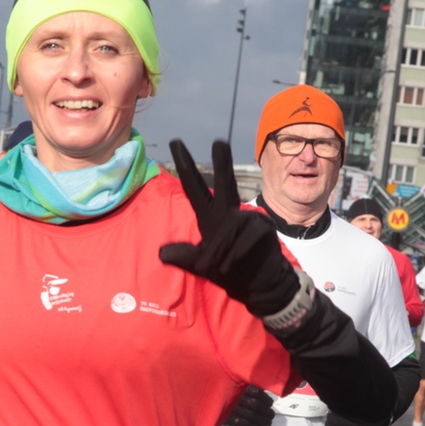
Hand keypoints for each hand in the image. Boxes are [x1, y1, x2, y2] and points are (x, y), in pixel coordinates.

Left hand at [159, 140, 299, 317]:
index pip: (195, 189)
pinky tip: (236, 264)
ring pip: (233, 226)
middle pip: (224, 185)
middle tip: (218, 140)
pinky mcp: (263, 228)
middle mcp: (228, 213)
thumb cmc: (229, 271)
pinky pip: (246, 239)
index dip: (185, 167)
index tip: (176, 143)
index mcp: (210, 217)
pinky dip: (237, 254)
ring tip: (223, 267)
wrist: (259, 284)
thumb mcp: (201, 265)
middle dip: (222, 164)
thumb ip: (184, 257)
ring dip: (223, 251)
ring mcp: (248, 218)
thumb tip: (161, 253)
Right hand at [222, 385, 274, 425]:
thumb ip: (245, 386)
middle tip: (271, 415)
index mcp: (238, 385)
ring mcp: (231, 407)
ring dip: (262, 420)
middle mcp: (236, 396)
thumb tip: (262, 392)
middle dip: (266, 411)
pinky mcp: (227, 418)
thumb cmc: (219, 389)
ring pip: (252, 415)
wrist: (201, 397)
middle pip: (256, 404)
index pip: (257, 392)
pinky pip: (243, 423)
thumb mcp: (231, 382)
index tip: (270, 403)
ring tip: (268, 423)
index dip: (266, 399)